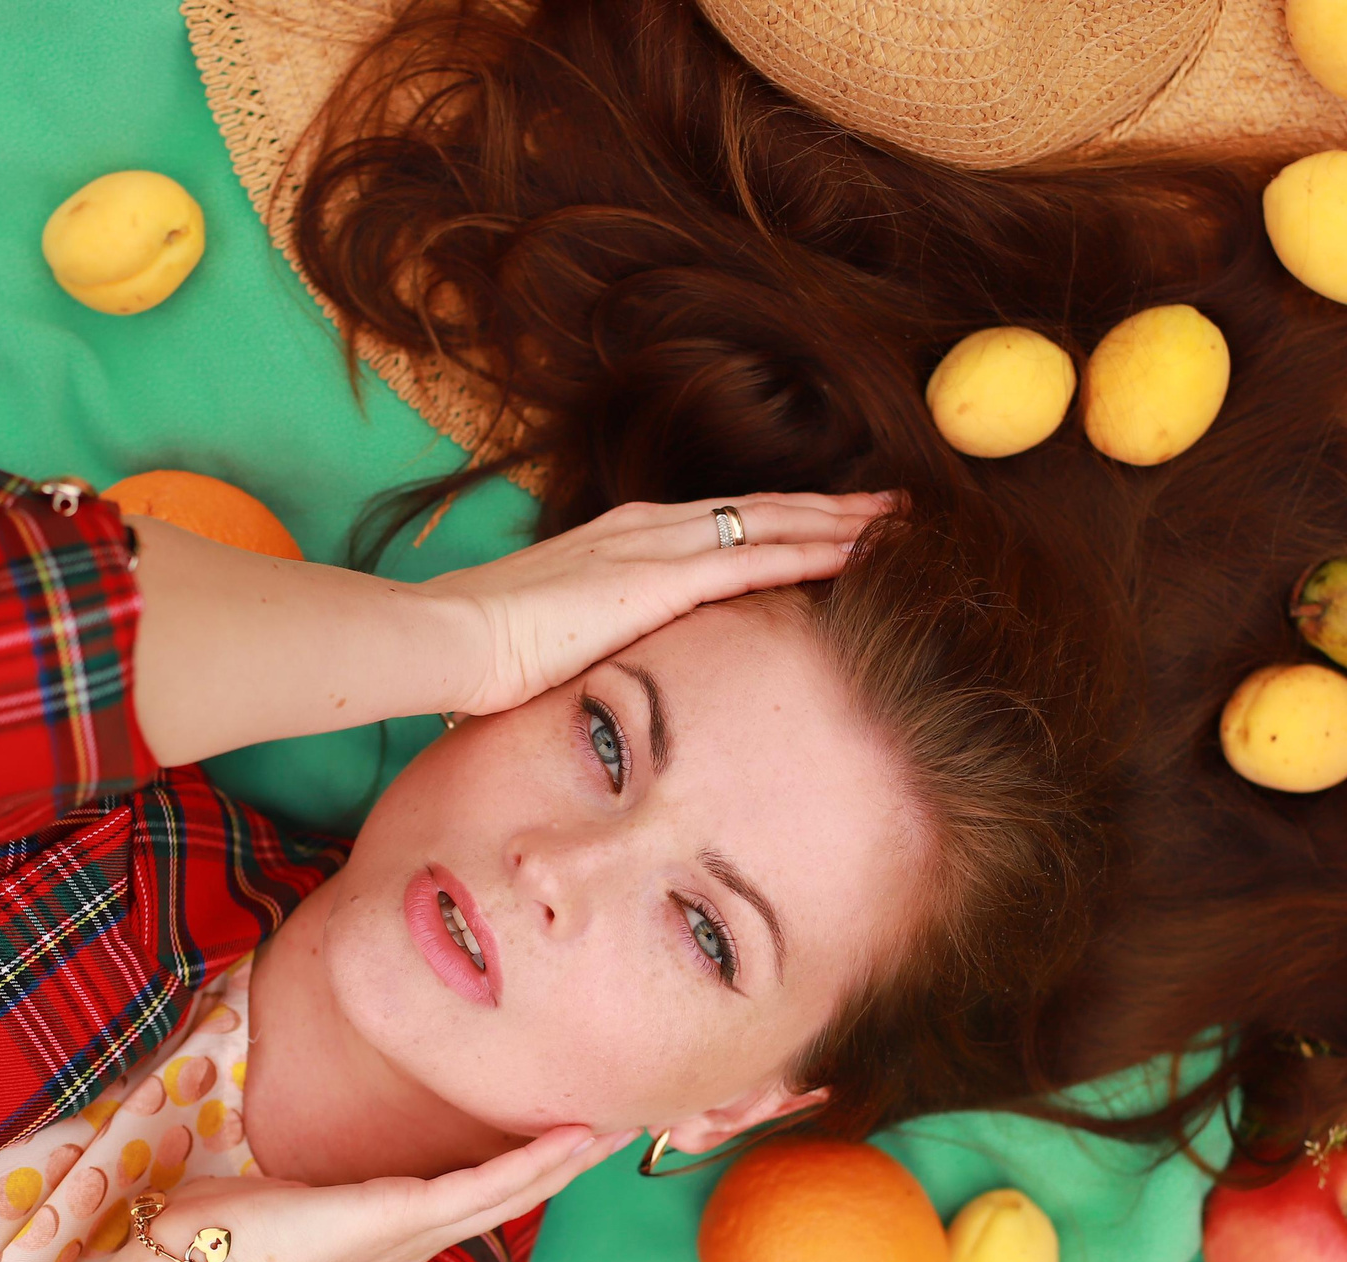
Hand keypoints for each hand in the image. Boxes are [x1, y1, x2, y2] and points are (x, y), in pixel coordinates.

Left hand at [109, 1127, 637, 1261]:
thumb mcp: (290, 1192)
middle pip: (516, 1193)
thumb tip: (313, 1159)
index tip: (578, 1127)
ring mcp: (415, 1231)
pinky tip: (572, 1137)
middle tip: (630, 1121)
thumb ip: (320, 1180)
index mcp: (397, 1228)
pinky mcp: (403, 1217)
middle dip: (574, 1158)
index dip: (536, 1162)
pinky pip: (483, 1186)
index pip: (482, 1191)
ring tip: (623, 1125)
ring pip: (514, 1191)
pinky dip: (532, 1162)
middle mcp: (418, 1236)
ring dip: (571, 1159)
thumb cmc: (228, 1228)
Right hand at [419, 492, 890, 716]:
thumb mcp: (553, 639)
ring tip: (896, 520)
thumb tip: (602, 671)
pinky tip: (859, 554)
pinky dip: (815, 552)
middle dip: (830, 507)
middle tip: (892, 506)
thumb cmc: (483, 651)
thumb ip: (593, 640)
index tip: (831, 523)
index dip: (782, 519)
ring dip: (839, 521)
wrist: (450, 637)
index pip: (723, 523)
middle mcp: (649, 528)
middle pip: (761, 508)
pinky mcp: (664, 578)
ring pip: (773, 522)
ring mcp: (657, 546)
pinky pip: (759, 559)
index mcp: (624, 540)